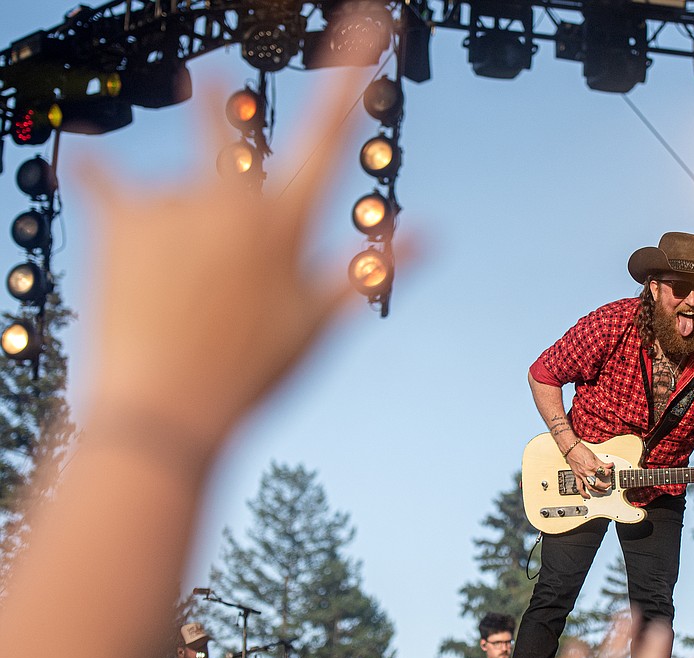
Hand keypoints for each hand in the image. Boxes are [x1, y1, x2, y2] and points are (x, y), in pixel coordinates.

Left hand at [74, 64, 406, 454]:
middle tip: (206, 72)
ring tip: (173, 287)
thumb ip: (367, 267)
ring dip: (178, 226)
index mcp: (285, 225)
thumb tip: (435, 235)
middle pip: (230, 134)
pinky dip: (100, 181)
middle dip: (220, 104)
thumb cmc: (252, 372)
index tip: (367, 22)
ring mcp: (175, 207)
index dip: (349, 76)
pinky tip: (86, 164)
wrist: (166, 410)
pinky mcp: (120, 220)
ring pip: (180, 193)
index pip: (327, 138)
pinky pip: (103, 181)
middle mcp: (232, 203)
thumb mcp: (318, 323)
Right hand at [566, 442, 612, 496]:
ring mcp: (581, 475)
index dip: (609, 472)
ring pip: (590, 487)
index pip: (604, 472)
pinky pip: (580, 487)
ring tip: (603, 492)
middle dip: (605, 485)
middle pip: (598, 483)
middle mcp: (587, 472)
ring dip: (597, 491)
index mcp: (592, 466)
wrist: (571, 449)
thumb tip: (609, 465)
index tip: (609, 472)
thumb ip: (602, 463)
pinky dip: (583, 494)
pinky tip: (587, 496)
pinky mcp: (577, 476)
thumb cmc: (580, 450)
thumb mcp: (594, 456)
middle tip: (609, 485)